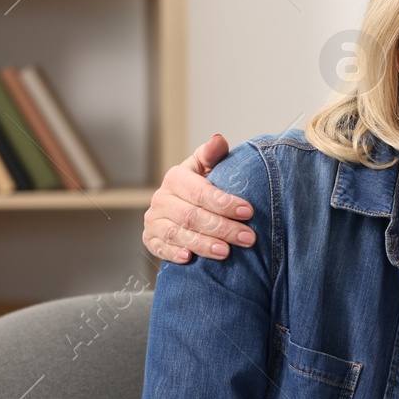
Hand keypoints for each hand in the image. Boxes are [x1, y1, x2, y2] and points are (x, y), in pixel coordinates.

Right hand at [142, 133, 254, 262]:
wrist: (183, 207)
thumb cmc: (201, 187)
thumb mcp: (207, 168)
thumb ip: (213, 155)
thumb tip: (219, 139)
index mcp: (176, 178)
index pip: (200, 191)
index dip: (224, 202)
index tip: (248, 211)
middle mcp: (161, 199)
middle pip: (192, 216)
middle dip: (222, 228)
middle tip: (248, 237)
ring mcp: (154, 220)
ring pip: (178, 234)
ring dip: (203, 244)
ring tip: (226, 252)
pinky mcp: (150, 239)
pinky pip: (159, 248)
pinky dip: (173, 253)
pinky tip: (189, 258)